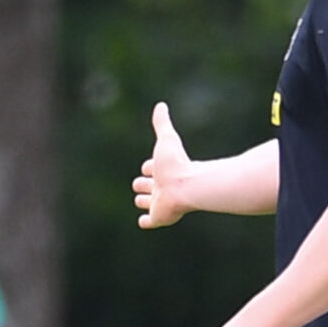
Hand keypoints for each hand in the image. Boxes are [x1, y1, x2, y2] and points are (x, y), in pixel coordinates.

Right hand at [134, 103, 198, 229]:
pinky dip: (146, 221)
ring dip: (144, 200)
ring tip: (141, 199)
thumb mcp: (166, 139)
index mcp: (165, 170)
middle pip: (150, 185)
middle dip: (144, 184)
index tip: (149, 166)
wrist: (186, 186)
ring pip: (148, 202)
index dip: (149, 166)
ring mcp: (161, 203)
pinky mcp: (158, 217)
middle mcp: (163, 187)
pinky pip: (150, 222)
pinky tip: (143, 221)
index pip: (153, 168)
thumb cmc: (177, 163)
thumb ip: (162, 123)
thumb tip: (161, 105)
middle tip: (141, 183)